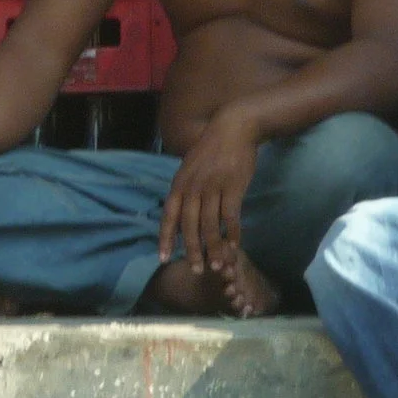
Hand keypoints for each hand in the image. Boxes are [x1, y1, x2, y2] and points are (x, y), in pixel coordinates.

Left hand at [158, 107, 258, 276]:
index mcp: (179, 183)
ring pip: (210, 225)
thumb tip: (179, 214)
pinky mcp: (233, 187)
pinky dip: (233, 233)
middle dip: (192, 250)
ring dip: (214, 248)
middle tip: (196, 270)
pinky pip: (231, 217)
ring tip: (218, 265)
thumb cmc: (212, 149)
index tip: (162, 257)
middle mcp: (193, 187)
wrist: (234, 127)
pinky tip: (236, 246)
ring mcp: (213, 187)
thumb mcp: (190, 167)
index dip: (165, 237)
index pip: (168, 215)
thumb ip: (185, 190)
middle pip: (189, 226)